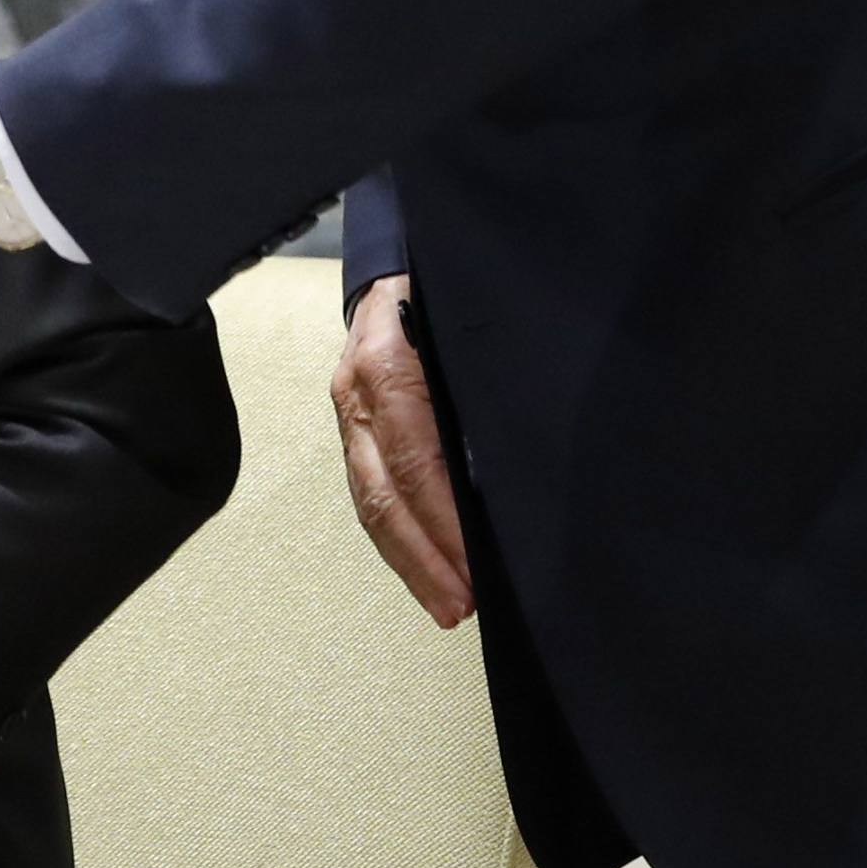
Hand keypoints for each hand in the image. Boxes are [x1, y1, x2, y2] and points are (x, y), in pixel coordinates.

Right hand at [334, 276, 474, 625]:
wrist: (391, 259)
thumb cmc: (437, 288)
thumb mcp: (465, 318)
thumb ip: (484, 379)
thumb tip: (519, 456)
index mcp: (387, 364)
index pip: (415, 459)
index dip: (443, 520)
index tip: (476, 567)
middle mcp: (357, 396)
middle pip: (383, 494)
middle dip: (423, 558)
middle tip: (462, 608)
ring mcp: (348, 415)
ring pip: (370, 501)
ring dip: (409, 560)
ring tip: (448, 606)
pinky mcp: (352, 430)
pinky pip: (370, 492)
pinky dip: (397, 538)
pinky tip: (426, 570)